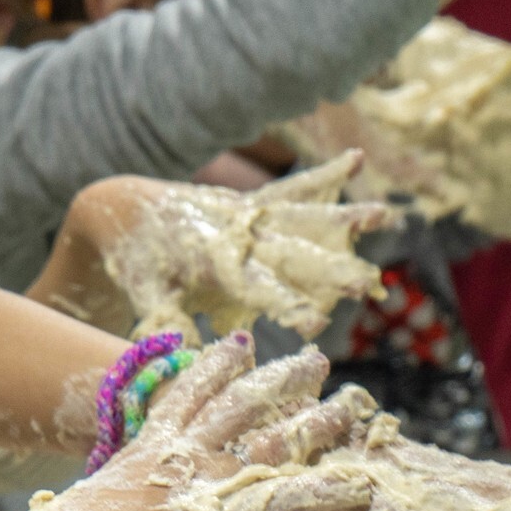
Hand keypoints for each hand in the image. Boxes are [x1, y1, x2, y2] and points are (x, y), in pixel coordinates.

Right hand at [42, 335, 381, 510]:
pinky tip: (357, 481)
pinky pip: (294, 496)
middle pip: (242, 404)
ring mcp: (214, 481)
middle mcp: (187, 454)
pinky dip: (327, 489)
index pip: (187, 396)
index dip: (215, 367)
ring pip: (277, 439)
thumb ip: (111, 510)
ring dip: (317, 421)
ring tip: (351, 402)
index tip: (237, 341)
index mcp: (148, 450)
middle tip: (312, 359)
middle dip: (279, 379)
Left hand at [94, 155, 396, 338]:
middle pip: (291, 254)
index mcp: (212, 263)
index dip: (284, 305)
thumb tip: (185, 352)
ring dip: (343, 218)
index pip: (255, 288)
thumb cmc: (136, 262)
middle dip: (329, 269)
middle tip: (365, 284)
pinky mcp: (253, 201)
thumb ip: (166, 321)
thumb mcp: (146, 295)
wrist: (125, 208)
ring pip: (302, 217)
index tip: (315, 325)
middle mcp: (237, 234)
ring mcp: (248, 214)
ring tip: (385, 214)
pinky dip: (325, 175)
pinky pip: (292, 188)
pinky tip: (359, 158)